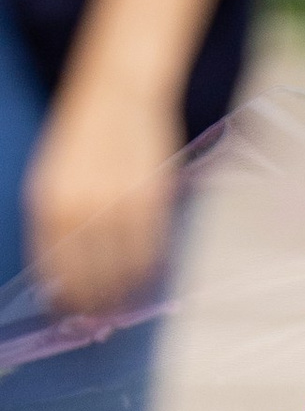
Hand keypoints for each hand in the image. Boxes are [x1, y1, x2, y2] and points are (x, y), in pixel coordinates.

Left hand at [24, 68, 182, 314]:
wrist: (117, 93)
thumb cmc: (85, 134)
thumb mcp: (55, 175)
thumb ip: (58, 218)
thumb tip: (66, 264)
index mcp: (48, 200)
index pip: (55, 264)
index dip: (64, 294)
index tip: (69, 312)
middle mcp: (79, 206)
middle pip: (89, 273)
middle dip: (95, 301)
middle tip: (101, 316)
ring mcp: (116, 204)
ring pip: (122, 266)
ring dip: (123, 291)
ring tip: (124, 304)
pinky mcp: (149, 199)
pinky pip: (149, 247)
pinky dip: (148, 267)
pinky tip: (146, 275)